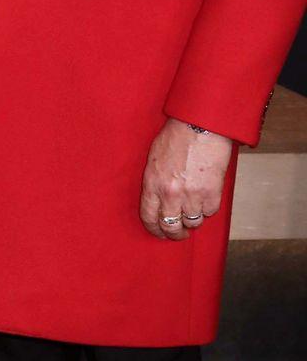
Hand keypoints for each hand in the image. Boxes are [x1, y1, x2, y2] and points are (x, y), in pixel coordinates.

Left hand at [140, 118, 233, 239]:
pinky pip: (210, 212)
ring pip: (193, 222)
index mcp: (152, 184)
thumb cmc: (176, 137)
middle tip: (179, 234)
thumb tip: (159, 202)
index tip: (160, 233)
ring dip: (193, 221)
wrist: (200, 126)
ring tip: (194, 214)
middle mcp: (170, 194)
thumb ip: (155, 182)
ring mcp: (192, 195)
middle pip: (171, 226)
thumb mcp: (154, 160)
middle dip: (175, 234)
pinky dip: (208, 209)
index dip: (155, 230)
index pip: (149, 218)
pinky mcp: (212, 193)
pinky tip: (206, 200)